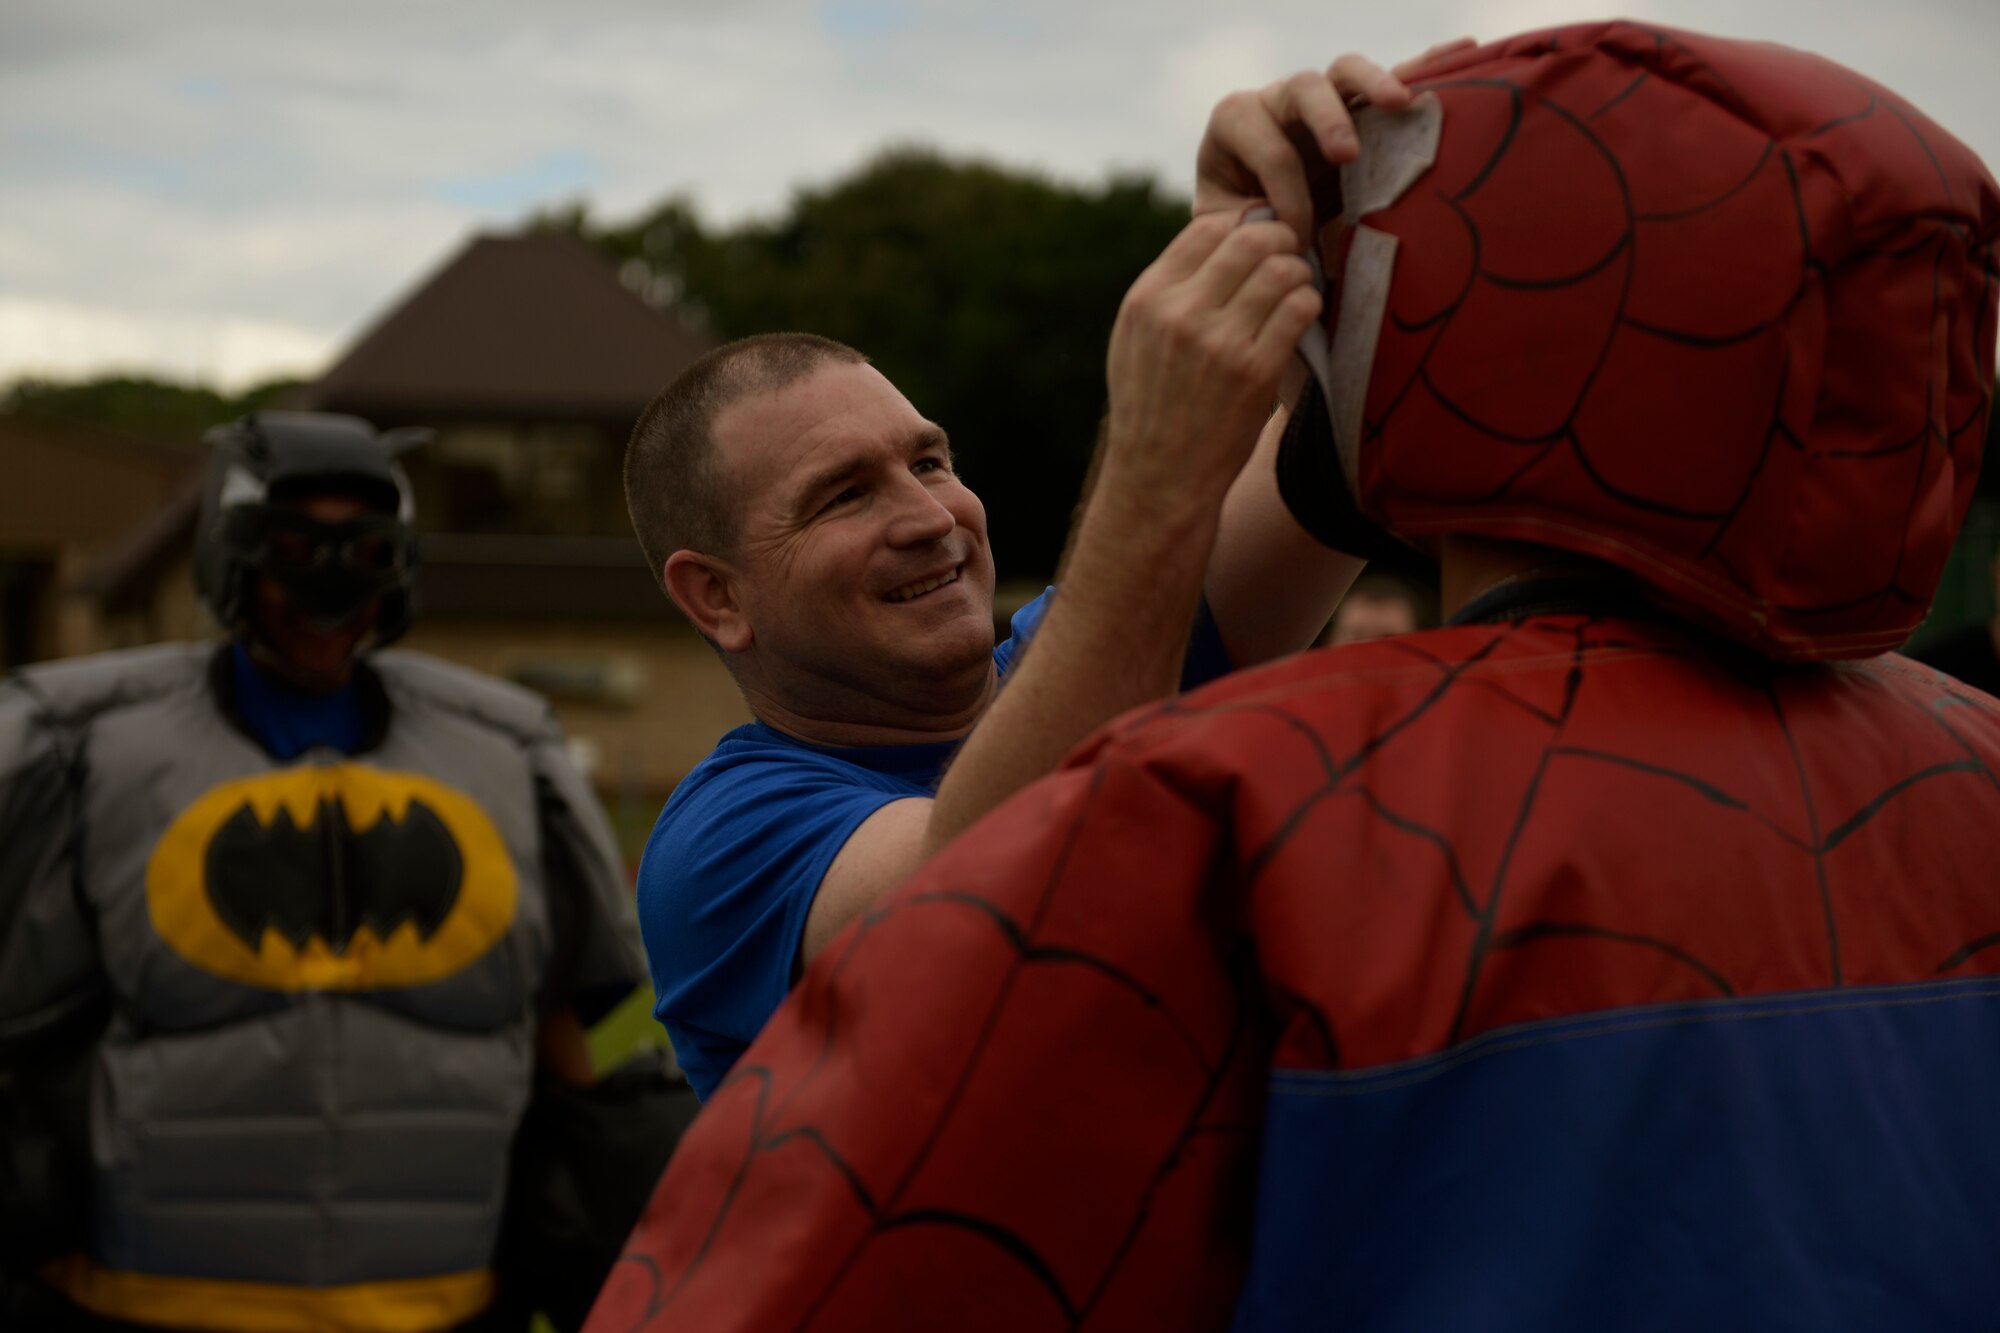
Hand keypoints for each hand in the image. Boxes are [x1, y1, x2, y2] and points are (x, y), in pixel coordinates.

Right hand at [1101, 211, 1322, 506]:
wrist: (1159, 479)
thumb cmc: (1151, 408)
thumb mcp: (1134, 341)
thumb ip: (1166, 292)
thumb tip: (1221, 237)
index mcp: (1146, 300)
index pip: (1206, 228)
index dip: (1242, 227)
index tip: (1258, 243)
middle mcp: (1179, 315)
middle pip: (1250, 240)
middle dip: (1280, 241)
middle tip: (1290, 257)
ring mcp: (1218, 343)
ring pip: (1282, 270)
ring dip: (1300, 274)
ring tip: (1297, 289)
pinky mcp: (1255, 371)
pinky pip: (1299, 309)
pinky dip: (1309, 304)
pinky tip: (1302, 317)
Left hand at [1193, 39, 1477, 244]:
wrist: (1250, 223)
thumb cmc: (1237, 227)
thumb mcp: (1228, 232)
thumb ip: (1244, 234)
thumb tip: (1280, 242)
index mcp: (1235, 124)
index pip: (1267, 149)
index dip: (1285, 194)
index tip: (1298, 236)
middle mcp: (1277, 100)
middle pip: (1303, 88)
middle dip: (1327, 119)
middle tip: (1347, 155)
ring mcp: (1322, 99)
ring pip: (1347, 73)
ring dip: (1376, 84)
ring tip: (1402, 103)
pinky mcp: (1358, 107)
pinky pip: (1394, 77)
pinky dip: (1427, 66)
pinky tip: (1466, 53)